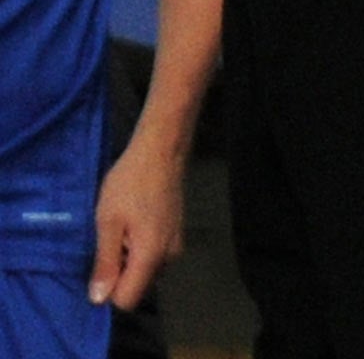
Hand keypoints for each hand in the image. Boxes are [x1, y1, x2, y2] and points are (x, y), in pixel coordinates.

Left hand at [89, 134, 183, 308]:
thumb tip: (99, 299)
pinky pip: (154, 257)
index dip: (108, 289)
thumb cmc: (130, 183)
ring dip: (129, 260)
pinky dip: (140, 249)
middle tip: (109, 241)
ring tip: (121, 229)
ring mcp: (176, 245)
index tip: (99, 265)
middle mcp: (169, 256)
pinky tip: (134, 223)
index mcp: (151, 255)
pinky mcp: (177, 234)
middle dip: (119, 274)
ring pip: (145, 271)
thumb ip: (106, 262)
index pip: (127, 300)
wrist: (161, 151)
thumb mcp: (108, 222)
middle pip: (138, 287)